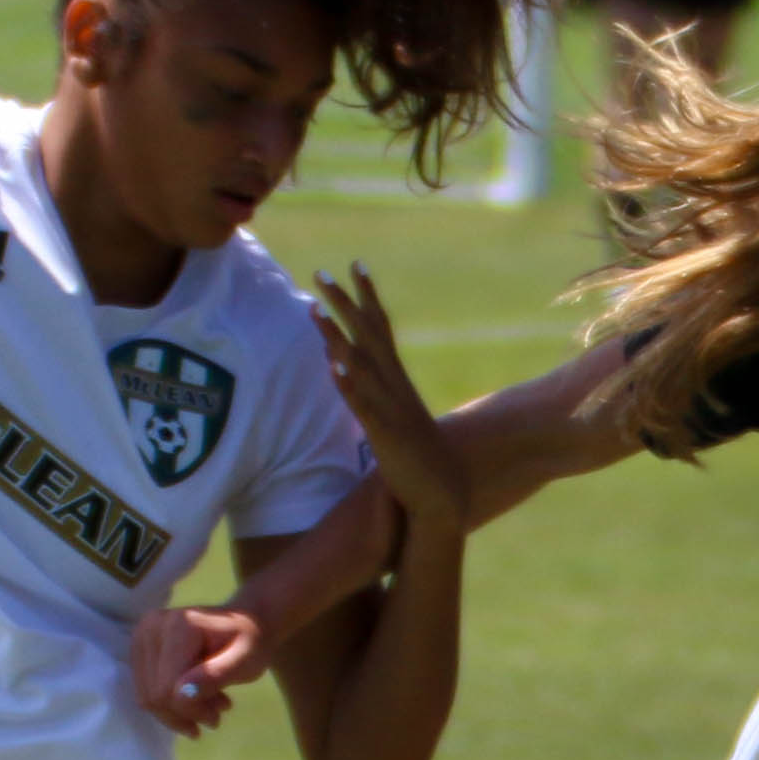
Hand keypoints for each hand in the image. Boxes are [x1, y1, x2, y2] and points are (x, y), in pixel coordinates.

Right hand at [128, 600, 273, 739]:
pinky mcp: (138, 649)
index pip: (169, 686)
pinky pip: (145, 692)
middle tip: (214, 717)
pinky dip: (170, 705)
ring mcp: (141, 636)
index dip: (191, 711)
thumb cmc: (250, 642)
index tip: (217, 718)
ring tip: (209, 708)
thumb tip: (181, 695)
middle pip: (154, 694)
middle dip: (185, 715)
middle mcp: (151, 626)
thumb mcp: (246, 661)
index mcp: (178, 625)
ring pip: (147, 697)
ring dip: (178, 713)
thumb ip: (215, 676)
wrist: (244, 624)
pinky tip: (196, 700)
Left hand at [318, 263, 464, 534]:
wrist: (443, 495)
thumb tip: (349, 369)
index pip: (381, 328)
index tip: (355, 264)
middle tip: (321, 273)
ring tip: (316, 310)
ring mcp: (391, 408)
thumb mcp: (392, 417)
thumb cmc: (415, 459)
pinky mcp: (386, 434)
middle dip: (345, 303)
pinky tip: (334, 366)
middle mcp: (395, 387)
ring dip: (337, 336)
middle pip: (368, 335)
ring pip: (361, 363)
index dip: (367, 296)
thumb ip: (372, 392)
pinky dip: (350, 385)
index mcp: (397, 381)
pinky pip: (365, 405)